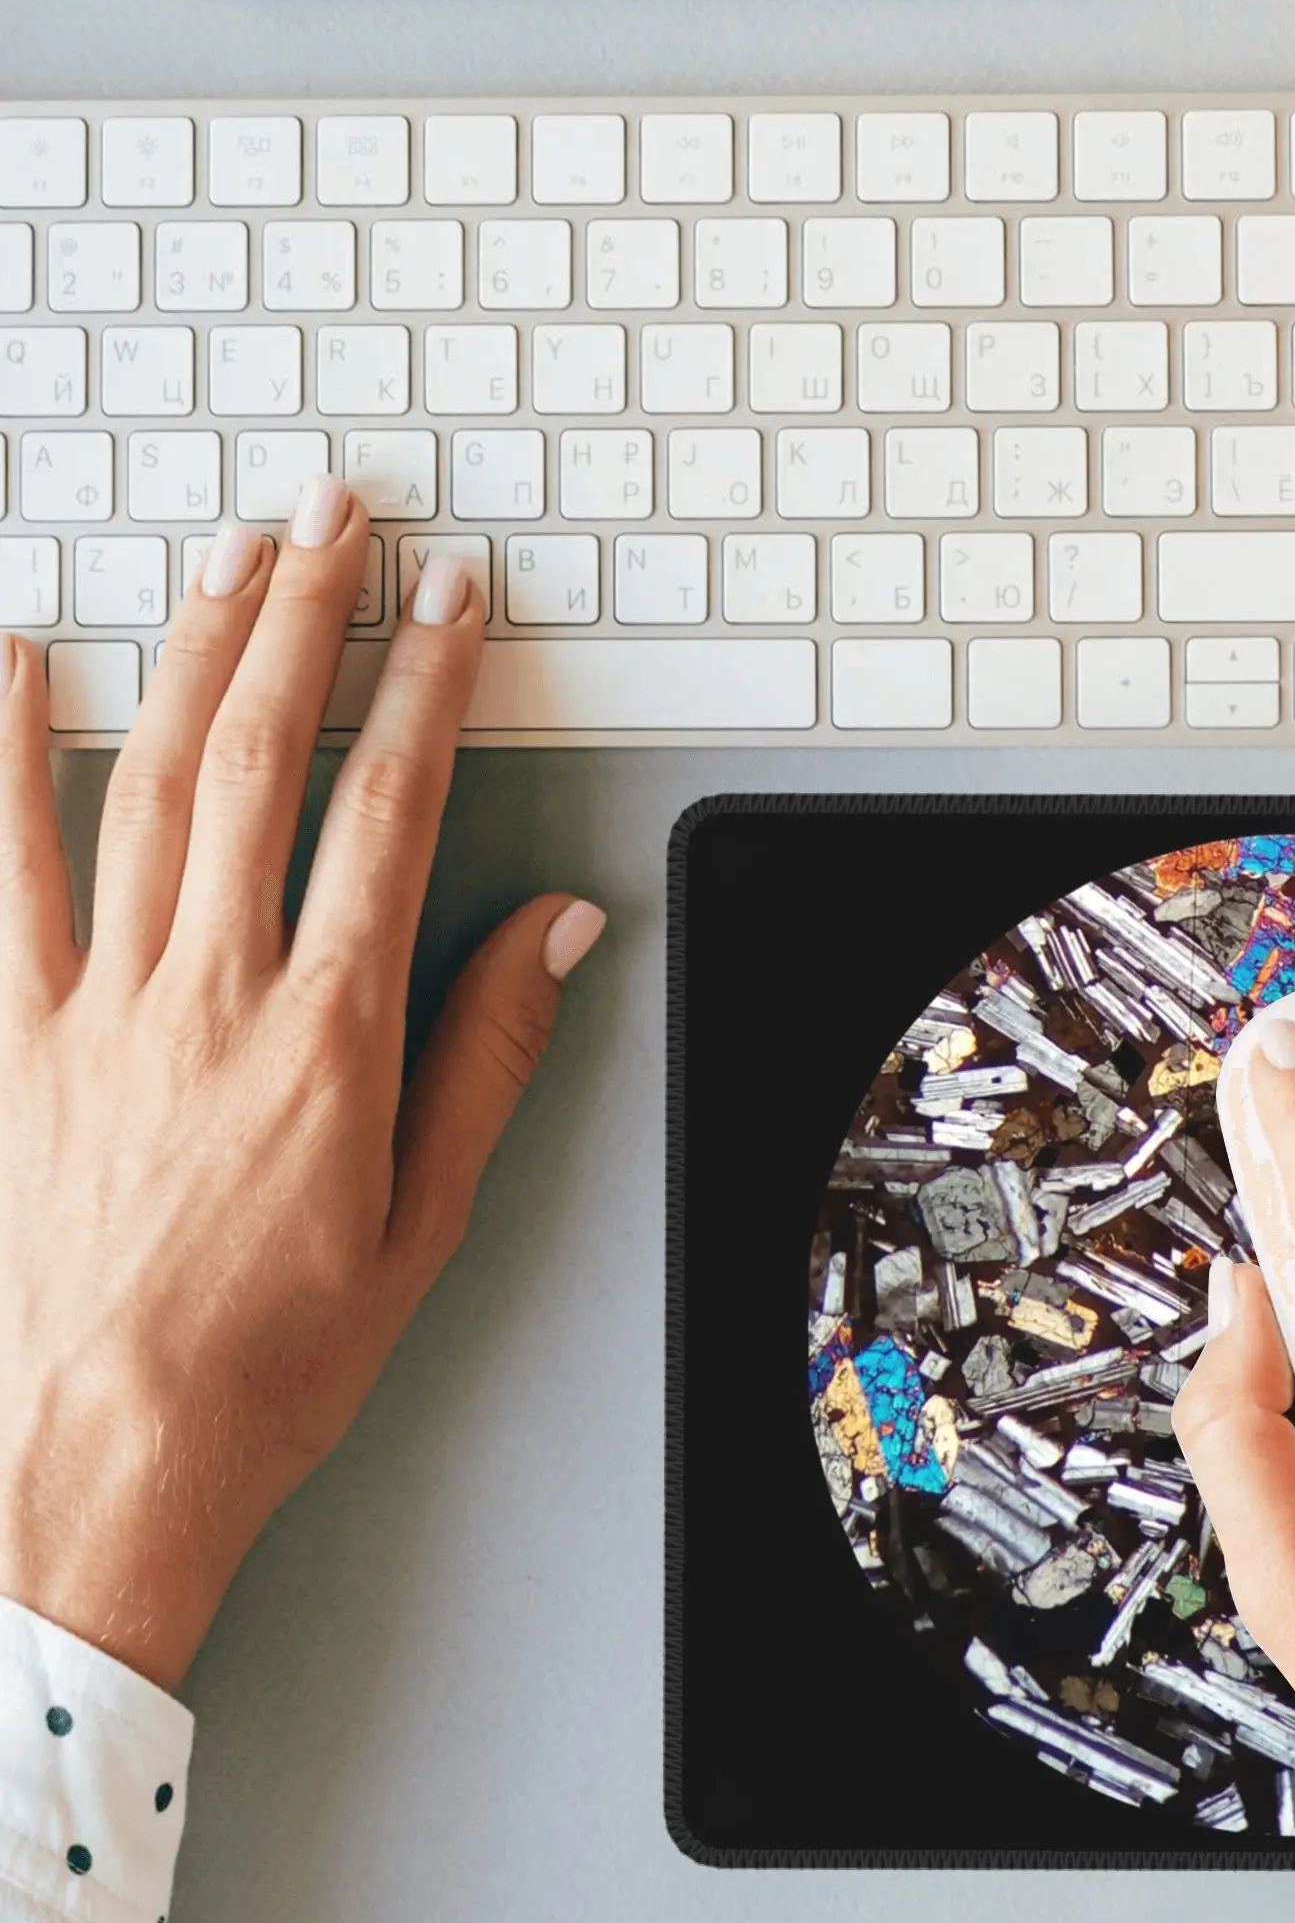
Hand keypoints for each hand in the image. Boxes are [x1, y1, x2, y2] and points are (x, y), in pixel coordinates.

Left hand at [0, 479, 603, 1689]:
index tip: (451, 602)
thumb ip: (488, 1049)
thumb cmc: (270, 1354)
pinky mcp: (13, 1037)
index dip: (429, 688)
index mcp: (327, 1036)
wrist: (96, 1459)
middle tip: (337, 518)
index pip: (392, 812)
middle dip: (307, 620)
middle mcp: (209, 994)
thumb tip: (556, 929)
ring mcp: (98, 1005)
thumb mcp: (425, 1214)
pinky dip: (1, 757)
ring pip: (146, 787)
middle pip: (262, 761)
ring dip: (193, 656)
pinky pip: (1, 872)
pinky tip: (15, 667)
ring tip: (229, 558)